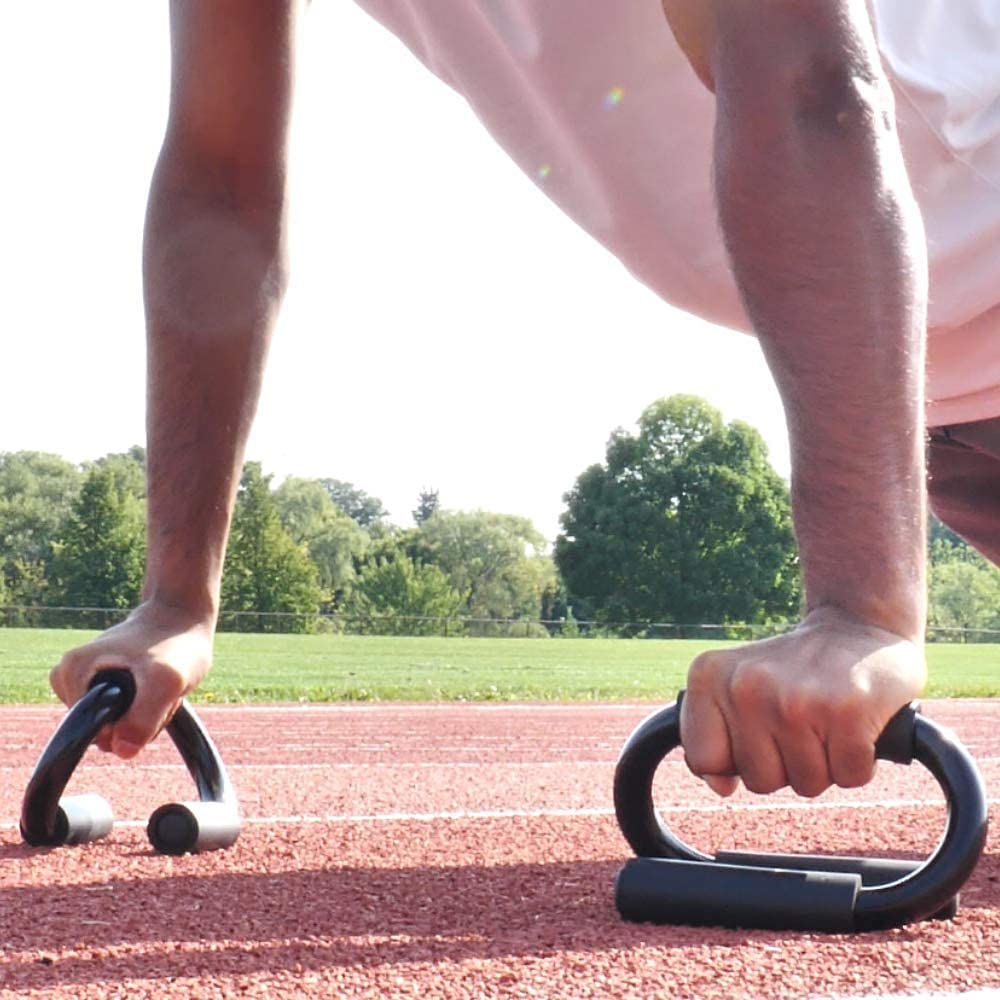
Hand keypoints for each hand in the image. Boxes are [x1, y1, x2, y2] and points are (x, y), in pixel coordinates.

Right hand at [49, 601, 213, 758]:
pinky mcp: (105, 686)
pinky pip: (127, 718)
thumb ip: (145, 717)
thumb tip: (122, 750)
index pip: (94, 733)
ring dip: (148, 716)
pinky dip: (149, 711)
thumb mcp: (166, 680)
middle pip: (105, 732)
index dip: (129, 725)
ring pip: (118, 728)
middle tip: (160, 691)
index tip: (150, 695)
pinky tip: (160, 688)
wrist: (184, 617)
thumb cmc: (175, 644)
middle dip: (140, 721)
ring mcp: (87, 682)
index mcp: (70, 673)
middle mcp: (70, 677)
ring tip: (160, 686)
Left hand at [680, 606, 926, 797]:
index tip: (758, 733)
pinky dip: (858, 763)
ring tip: (827, 722)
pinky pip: (849, 777)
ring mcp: (797, 699)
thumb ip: (715, 735)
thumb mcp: (736, 685)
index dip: (735, 760)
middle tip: (801, 725)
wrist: (858, 624)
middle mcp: (748, 685)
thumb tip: (720, 787)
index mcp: (710, 676)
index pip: (704, 760)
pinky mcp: (848, 711)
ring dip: (824, 765)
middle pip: (759, 780)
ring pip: (806, 784)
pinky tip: (855, 726)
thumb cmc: (794, 669)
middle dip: (785, 766)